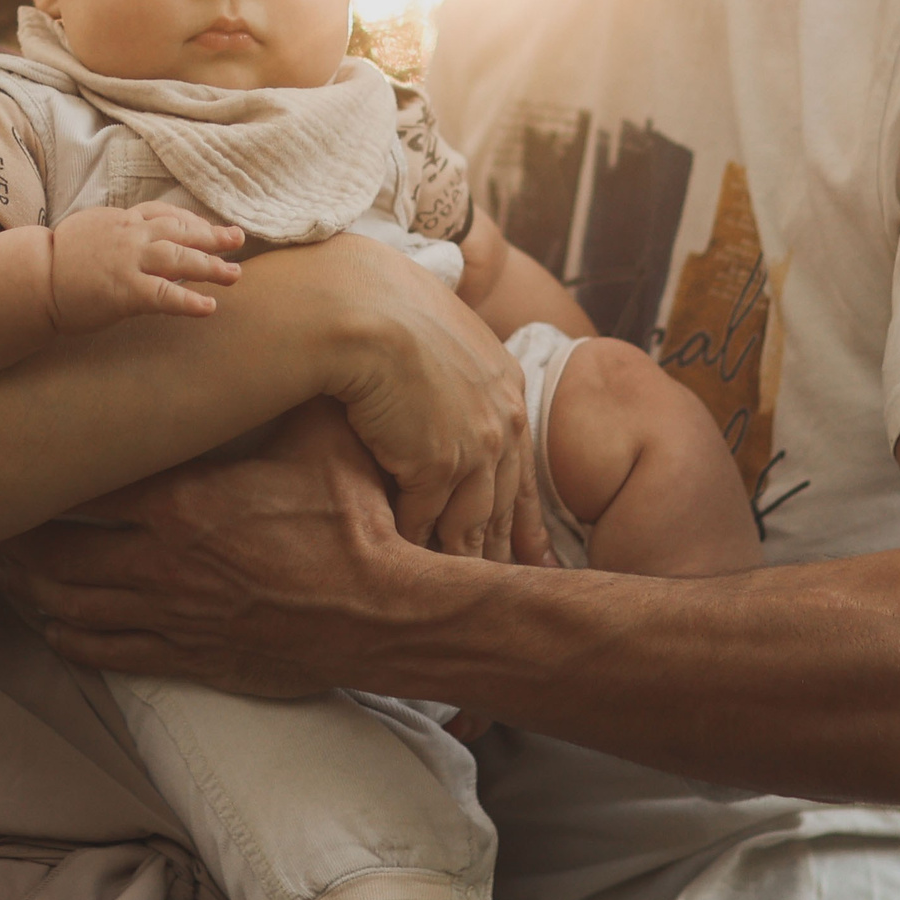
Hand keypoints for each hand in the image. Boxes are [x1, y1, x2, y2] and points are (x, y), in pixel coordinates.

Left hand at [0, 401, 421, 695]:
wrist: (389, 614)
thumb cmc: (358, 522)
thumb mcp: (323, 440)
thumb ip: (288, 392)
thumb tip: (289, 334)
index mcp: (184, 504)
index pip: (88, 487)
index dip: (45, 475)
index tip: (19, 457)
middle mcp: (164, 564)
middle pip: (57, 554)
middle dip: (18, 539)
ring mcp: (174, 617)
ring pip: (71, 607)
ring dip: (30, 590)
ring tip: (3, 571)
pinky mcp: (192, 657)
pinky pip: (109, 654)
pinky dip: (71, 639)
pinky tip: (53, 628)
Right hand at [48, 203, 244, 332]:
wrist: (32, 278)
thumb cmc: (56, 261)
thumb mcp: (90, 232)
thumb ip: (117, 233)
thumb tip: (140, 240)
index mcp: (120, 221)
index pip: (163, 214)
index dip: (190, 221)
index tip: (208, 227)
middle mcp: (129, 236)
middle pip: (179, 231)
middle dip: (211, 235)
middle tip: (237, 239)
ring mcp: (128, 262)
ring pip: (178, 257)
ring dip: (210, 265)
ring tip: (234, 275)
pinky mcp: (124, 291)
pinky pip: (164, 294)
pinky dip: (188, 300)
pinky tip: (208, 307)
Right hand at [321, 237, 547, 560]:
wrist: (365, 309)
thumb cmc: (388, 306)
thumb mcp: (443, 330)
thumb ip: (453, 362)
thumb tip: (437, 370)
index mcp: (508, 388)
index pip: (522, 467)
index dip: (525, 515)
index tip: (533, 552)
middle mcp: (502, 421)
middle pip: (504, 502)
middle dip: (504, 549)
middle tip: (506, 587)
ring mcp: (474, 447)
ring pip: (471, 521)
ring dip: (462, 558)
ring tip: (455, 593)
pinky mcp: (436, 466)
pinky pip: (426, 520)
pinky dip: (416, 545)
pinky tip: (410, 566)